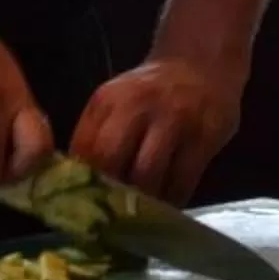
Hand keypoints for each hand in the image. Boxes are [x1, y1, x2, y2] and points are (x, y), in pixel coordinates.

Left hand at [71, 53, 245, 203]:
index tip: (81, 203)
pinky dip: (171, 201)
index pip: (84, 149)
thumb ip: (96, 136)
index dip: (79, 181)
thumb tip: (74, 184)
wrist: (201, 65)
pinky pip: (182, 182)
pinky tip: (166, 207)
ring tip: (139, 215)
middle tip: (110, 215)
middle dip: (108, 193)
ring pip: (148, 177)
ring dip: (141, 202)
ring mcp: (173, 121)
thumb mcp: (116, 102)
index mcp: (107, 100)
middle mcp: (138, 107)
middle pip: (111, 161)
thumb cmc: (150, 92)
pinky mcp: (204, 137)